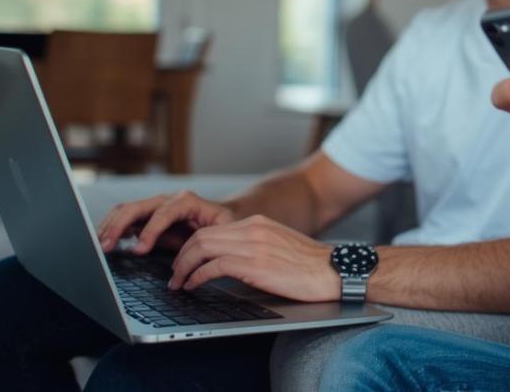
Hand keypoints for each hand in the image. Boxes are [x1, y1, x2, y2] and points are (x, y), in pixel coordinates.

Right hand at [97, 190, 235, 253]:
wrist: (225, 214)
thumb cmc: (225, 223)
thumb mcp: (223, 231)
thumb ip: (207, 242)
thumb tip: (188, 264)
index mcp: (187, 201)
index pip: (163, 213)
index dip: (150, 231)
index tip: (139, 251)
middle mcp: (168, 200)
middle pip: (137, 207)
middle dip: (119, 226)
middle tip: (106, 246)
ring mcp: (156, 206)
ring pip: (127, 209)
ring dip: (111, 226)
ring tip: (100, 244)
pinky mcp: (148, 215)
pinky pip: (125, 217)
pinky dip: (113, 227)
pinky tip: (106, 241)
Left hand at [165, 215, 341, 301]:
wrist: (334, 270)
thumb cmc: (310, 266)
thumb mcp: (279, 246)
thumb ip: (254, 247)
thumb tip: (229, 263)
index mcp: (258, 223)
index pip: (211, 229)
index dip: (190, 247)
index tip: (184, 263)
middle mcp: (252, 229)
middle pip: (201, 236)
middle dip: (181, 257)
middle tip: (174, 275)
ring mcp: (253, 245)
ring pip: (201, 248)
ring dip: (183, 267)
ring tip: (178, 283)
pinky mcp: (255, 264)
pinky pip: (214, 267)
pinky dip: (197, 277)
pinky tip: (194, 286)